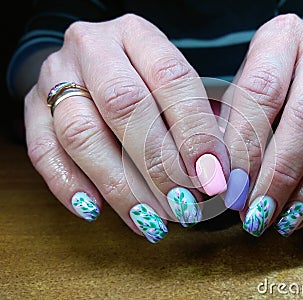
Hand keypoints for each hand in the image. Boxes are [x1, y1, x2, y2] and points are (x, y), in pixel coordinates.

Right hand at [24, 14, 229, 242]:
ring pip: (81, 134)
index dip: (195, 131)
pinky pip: (43, 151)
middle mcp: (92, 48)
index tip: (213, 175)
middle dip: (158, 164)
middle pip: (123, 105)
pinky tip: (96, 211)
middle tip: (183, 206)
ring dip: (119, 186)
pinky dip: (70, 186)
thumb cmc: (142, 80)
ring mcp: (55, 76)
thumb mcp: (173, 85)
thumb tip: (215, 175)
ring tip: (150, 220)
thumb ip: (195, 122)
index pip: (172, 77)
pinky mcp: (32, 108)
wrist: (88, 63)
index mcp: (137, 34)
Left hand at [220, 14, 302, 236]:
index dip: (247, 146)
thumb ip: (227, 133)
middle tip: (259, 212)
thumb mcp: (235, 93)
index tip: (232, 189)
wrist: (302, 61)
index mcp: (281, 37)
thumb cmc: (259, 83)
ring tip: (286, 219)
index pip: (263, 92)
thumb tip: (221, 185)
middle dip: (283, 173)